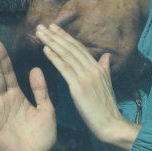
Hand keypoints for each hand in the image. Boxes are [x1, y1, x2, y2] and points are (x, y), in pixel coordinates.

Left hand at [35, 24, 140, 150]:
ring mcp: (86, 77)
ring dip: (52, 42)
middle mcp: (92, 69)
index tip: (54, 28)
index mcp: (98, 68)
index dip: (66, 37)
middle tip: (42, 26)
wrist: (112, 124)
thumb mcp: (106, 85)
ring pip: (67, 55)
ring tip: (40, 33)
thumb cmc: (106, 108)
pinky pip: (65, 69)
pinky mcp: (79, 87)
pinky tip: (45, 49)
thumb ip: (104, 69)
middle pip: (71, 48)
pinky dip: (55, 57)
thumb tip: (106, 56)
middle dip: (56, 35)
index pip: (79, 48)